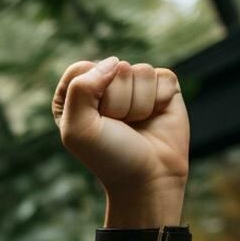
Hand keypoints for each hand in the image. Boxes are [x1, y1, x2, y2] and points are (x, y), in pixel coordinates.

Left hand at [53, 58, 187, 205]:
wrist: (148, 178)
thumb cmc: (108, 156)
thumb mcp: (77, 128)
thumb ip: (80, 88)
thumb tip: (114, 62)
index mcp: (76, 95)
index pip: (81, 69)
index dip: (89, 95)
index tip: (94, 121)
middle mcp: (105, 86)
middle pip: (111, 69)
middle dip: (115, 102)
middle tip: (118, 127)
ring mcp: (135, 85)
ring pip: (139, 71)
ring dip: (137, 105)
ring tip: (136, 125)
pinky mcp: (163, 87)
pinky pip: (162, 77)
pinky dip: (158, 100)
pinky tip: (154, 118)